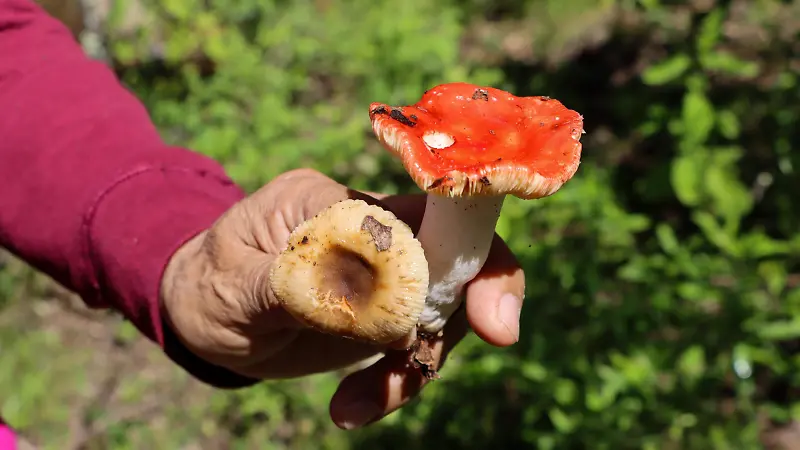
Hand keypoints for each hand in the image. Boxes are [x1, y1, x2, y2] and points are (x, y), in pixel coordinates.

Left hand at [161, 168, 525, 428]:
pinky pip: (412, 346)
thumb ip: (297, 283)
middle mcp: (370, 227)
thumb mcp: (234, 287)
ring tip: (357, 406)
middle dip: (473, 308)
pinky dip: (395, 382)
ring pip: (441, 311)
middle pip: (456, 255)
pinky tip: (351, 409)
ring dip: (415, 364)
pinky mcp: (381, 312)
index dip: (472, 251)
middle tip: (454, 357)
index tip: (490, 317)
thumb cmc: (207, 288)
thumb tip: (372, 296)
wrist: (199, 316)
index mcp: (334, 200)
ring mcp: (381, 270)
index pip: (425, 206)